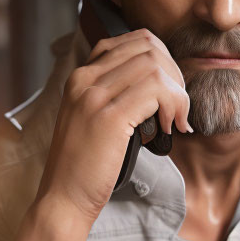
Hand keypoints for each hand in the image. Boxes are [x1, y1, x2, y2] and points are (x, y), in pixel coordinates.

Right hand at [35, 29, 191, 222]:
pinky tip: (170, 128)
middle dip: (174, 74)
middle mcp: (84, 79)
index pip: (134, 40)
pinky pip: (157, 90)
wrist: (63, 199)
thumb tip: (162, 77)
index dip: (162, 60)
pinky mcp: (109, 117)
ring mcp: (94, 96)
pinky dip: (175, 106)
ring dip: (177, 92)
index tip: (168, 90)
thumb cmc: (85, 163)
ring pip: (155, 66)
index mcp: (81, 75)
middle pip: (148, 47)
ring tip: (174, 120)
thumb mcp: (95, 116)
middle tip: (176, 107)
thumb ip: (117, 92)